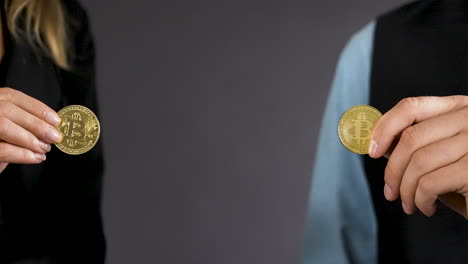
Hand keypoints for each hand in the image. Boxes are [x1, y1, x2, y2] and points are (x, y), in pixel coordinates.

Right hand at [0, 88, 61, 172]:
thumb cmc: (1, 142)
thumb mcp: (10, 127)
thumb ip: (24, 123)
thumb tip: (51, 127)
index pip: (13, 97)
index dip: (37, 108)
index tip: (56, 120)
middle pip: (8, 110)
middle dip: (37, 124)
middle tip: (55, 137)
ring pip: (3, 126)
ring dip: (30, 139)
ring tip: (45, 149)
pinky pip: (3, 149)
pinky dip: (23, 154)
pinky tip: (36, 158)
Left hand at [369, 96, 467, 217]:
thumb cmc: (467, 182)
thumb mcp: (440, 157)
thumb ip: (415, 146)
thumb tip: (375, 144)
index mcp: (459, 108)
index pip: (411, 106)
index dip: (384, 127)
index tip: (371, 151)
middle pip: (411, 138)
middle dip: (392, 170)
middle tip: (390, 193)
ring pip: (418, 162)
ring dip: (406, 190)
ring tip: (410, 204)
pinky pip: (430, 183)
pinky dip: (420, 200)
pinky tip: (427, 208)